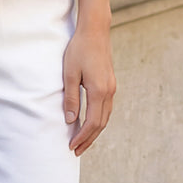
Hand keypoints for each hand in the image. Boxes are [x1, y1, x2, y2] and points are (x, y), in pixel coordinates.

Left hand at [63, 25, 115, 155]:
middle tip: (76, 151)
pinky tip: (90, 122)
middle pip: (101, 123)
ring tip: (83, 140)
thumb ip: (71, 98)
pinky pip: (106, 108)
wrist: (95, 31)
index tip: (72, 146)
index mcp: (99, 91)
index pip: (92, 122)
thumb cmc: (80, 49)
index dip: (82, 136)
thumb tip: (71, 120)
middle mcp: (109, 91)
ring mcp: (112, 87)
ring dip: (95, 131)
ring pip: (106, 117)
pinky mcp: (110, 83)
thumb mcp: (70, 74)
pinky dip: (99, 119)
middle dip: (89, 139)